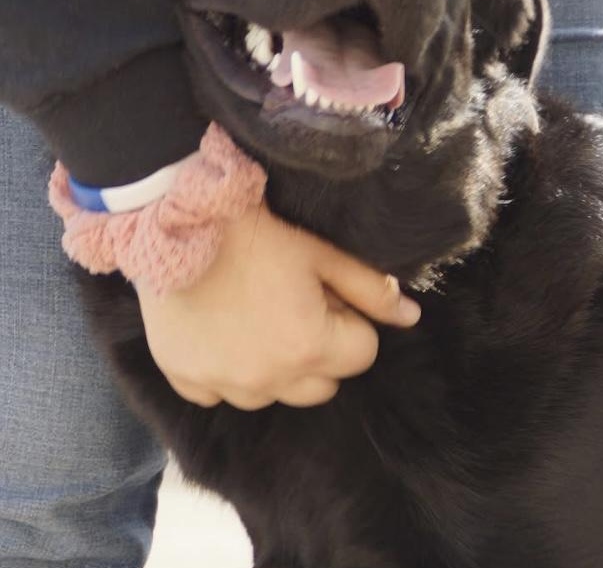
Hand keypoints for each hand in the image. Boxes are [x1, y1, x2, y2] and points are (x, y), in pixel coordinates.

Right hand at [136, 201, 420, 408]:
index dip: (350, 322)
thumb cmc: (258, 232)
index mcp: (308, 348)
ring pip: (273, 395)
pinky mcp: (184, 379)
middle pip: (321, 385)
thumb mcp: (323, 254)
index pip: (362, 355)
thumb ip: (372, 290)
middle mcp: (267, 380)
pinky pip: (222, 394)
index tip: (327, 295)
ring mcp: (222, 385)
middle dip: (321, 351)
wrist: (178, 219)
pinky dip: (229, 372)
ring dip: (277, 367)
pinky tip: (224, 331)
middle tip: (295, 305)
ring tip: (258, 316)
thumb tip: (411, 317)